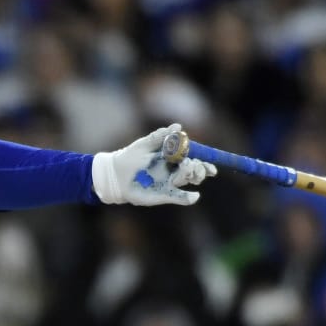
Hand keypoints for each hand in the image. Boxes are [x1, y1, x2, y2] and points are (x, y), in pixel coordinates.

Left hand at [91, 123, 216, 206]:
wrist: (115, 174)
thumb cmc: (130, 156)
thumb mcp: (144, 144)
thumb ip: (160, 136)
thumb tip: (178, 126)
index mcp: (173, 157)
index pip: (195, 157)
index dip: (205, 161)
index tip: (211, 163)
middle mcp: (174, 170)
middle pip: (195, 170)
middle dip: (200, 168)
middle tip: (193, 164)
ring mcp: (169, 183)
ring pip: (188, 180)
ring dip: (193, 176)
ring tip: (189, 171)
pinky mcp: (163, 195)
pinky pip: (178, 197)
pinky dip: (187, 198)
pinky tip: (194, 197)